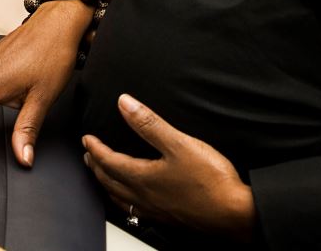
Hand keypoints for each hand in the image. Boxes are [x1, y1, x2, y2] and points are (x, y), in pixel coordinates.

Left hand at [82, 94, 255, 242]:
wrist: (233, 214)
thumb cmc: (210, 181)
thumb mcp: (179, 143)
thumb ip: (149, 124)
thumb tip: (124, 103)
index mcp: (142, 177)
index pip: (109, 162)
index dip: (96, 148)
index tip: (87, 139)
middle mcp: (144, 197)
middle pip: (109, 181)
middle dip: (96, 166)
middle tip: (89, 155)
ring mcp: (155, 210)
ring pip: (119, 198)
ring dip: (106, 184)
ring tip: (102, 176)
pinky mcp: (167, 218)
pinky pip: (134, 210)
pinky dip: (123, 200)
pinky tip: (133, 200)